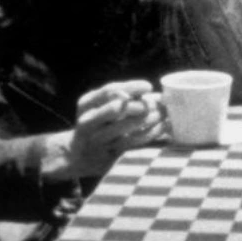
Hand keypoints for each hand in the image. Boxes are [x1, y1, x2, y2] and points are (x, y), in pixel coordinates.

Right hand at [44, 80, 165, 179]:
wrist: (79, 154)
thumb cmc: (97, 123)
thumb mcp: (99, 106)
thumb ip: (119, 97)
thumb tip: (151, 93)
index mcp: (85, 104)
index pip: (109, 91)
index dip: (131, 87)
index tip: (148, 86)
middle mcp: (88, 121)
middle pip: (117, 108)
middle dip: (140, 104)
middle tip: (157, 103)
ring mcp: (97, 139)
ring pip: (127, 126)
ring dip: (149, 119)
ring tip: (162, 114)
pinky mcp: (109, 152)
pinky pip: (134, 141)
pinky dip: (150, 132)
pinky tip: (161, 127)